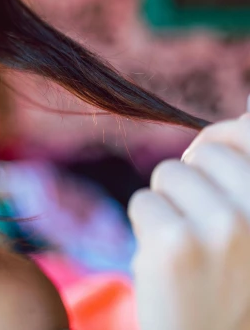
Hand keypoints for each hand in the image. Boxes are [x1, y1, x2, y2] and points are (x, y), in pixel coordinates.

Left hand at [128, 96, 249, 329]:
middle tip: (202, 226)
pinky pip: (144, 201)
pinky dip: (147, 226)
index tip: (214, 170)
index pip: (249, 130)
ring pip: (170, 174)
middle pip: (206, 151)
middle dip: (194, 182)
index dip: (224, 140)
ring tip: (187, 245)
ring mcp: (224, 227)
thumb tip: (245, 108)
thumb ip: (248, 170)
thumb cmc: (229, 275)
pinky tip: (167, 260)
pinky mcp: (177, 243)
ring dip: (168, 204)